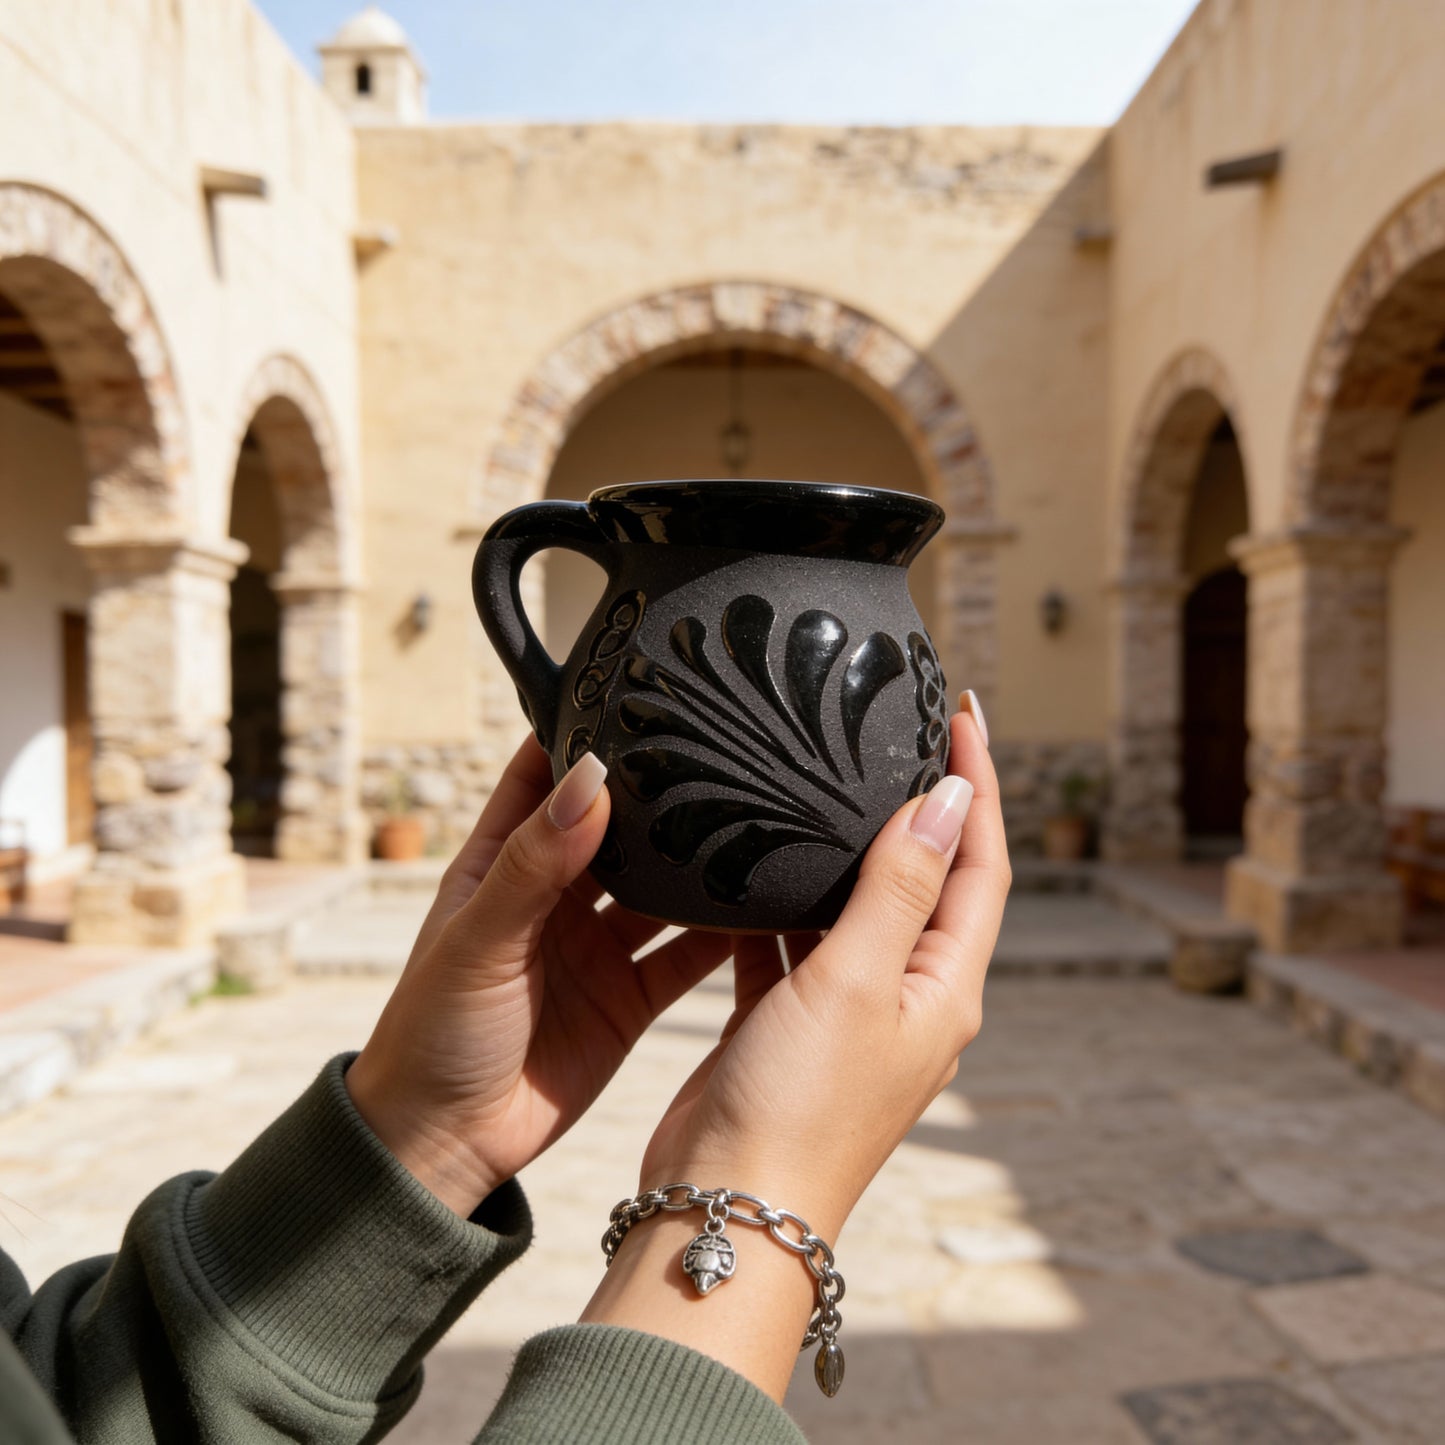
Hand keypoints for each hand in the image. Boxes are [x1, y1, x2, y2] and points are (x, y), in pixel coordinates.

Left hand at [346, 738, 732, 1215]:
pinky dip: (722, 935)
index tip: (638, 689)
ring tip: (757, 819)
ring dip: (700, 862)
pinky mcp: (628, 997)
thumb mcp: (478, 938)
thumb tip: (590, 779)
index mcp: (502, 862)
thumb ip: (535, 862)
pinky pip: (686, 955)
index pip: (546, 774)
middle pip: (619, 826)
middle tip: (723, 750)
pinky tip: (762, 906)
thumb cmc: (432, 1033)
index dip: (585, 733)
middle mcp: (555, 895)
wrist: (446, 1145)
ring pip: (662, 888)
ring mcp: (595, 945)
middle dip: (662, 792)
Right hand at [583, 704, 1008, 1397]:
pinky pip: (797, 940)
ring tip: (824, 777)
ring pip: (860, 904)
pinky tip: (757, 864)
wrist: (727, 1205)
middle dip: (920, 802)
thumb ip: (901, 887)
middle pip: (928, 876)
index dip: (979, 783)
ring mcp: (850, 1010)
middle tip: (896, 730)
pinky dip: (784, 900)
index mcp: (945, 985)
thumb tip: (952, 800)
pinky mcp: (793, 1021)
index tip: (962, 713)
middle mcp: (909, 995)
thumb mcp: (858, 981)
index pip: (981, 862)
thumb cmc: (800, 1107)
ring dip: (849, 846)